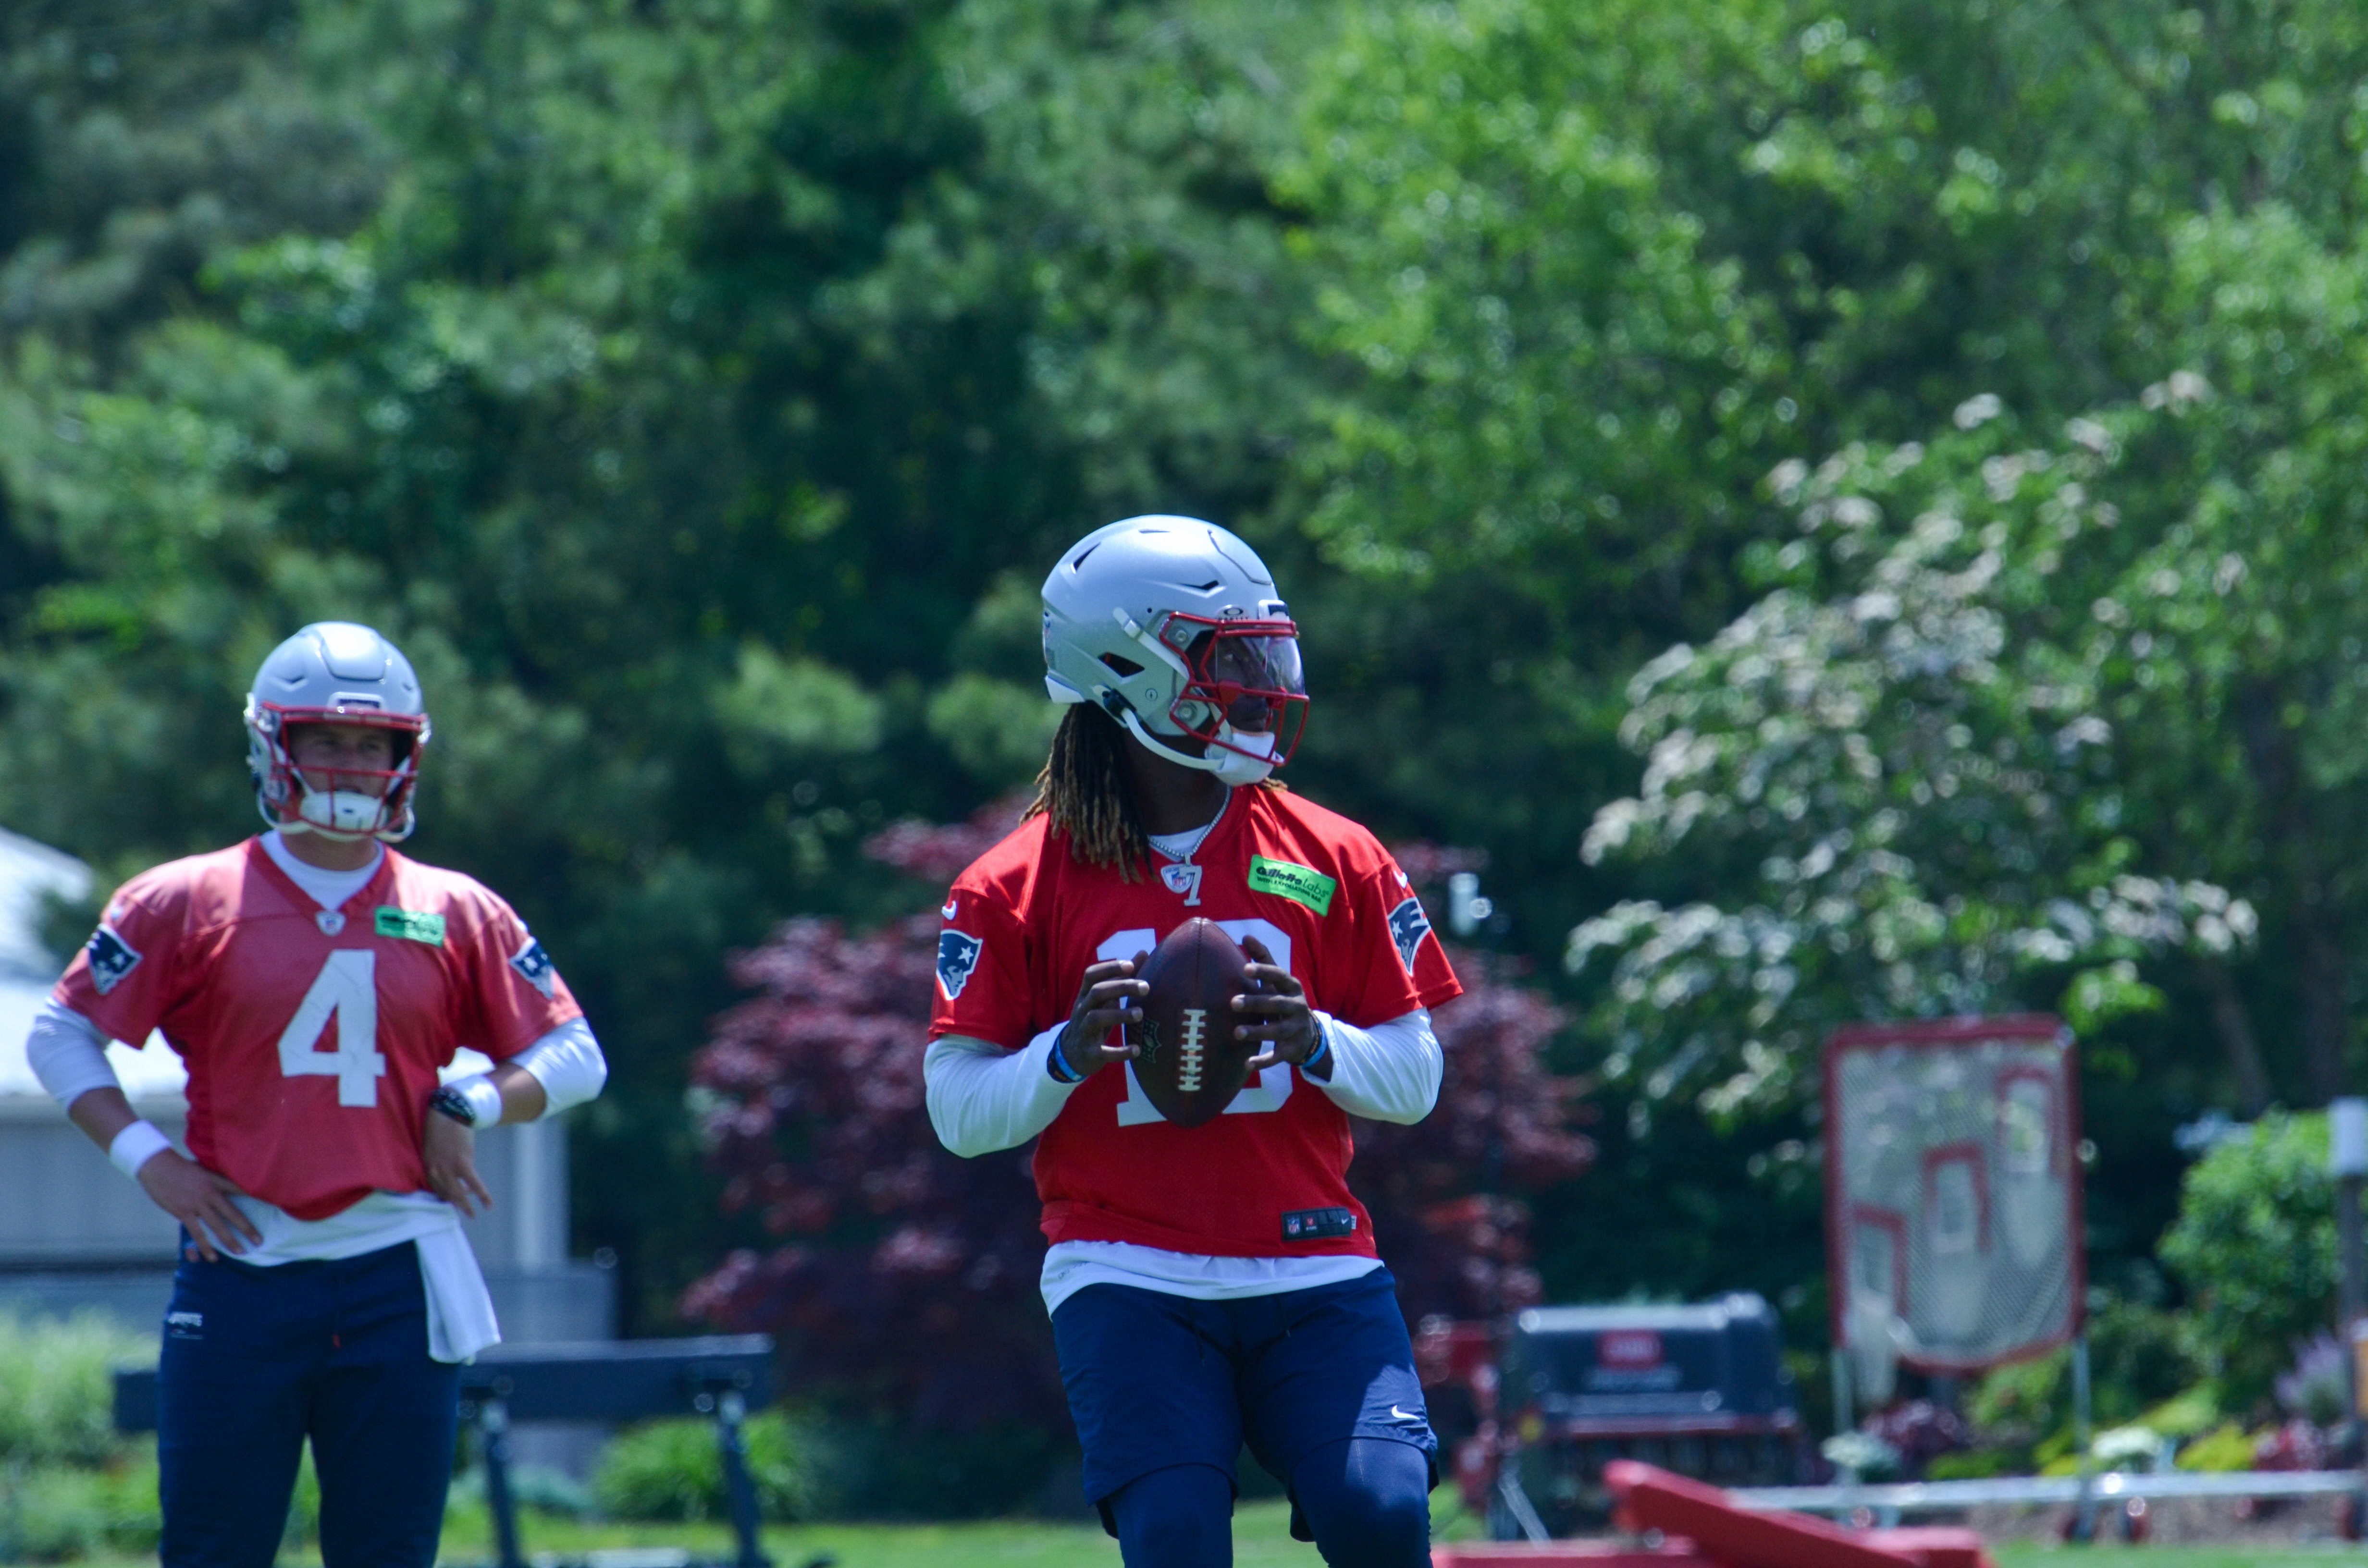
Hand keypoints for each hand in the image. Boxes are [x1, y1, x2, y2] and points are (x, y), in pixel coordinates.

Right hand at [138, 1151, 261, 1262]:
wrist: (157, 1166)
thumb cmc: (182, 1167)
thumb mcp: (204, 1168)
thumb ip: (217, 1178)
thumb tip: (230, 1184)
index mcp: (216, 1180)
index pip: (240, 1189)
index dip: (256, 1196)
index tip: (272, 1205)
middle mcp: (210, 1193)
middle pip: (232, 1213)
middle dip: (247, 1228)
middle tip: (259, 1241)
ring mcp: (196, 1204)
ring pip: (217, 1226)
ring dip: (229, 1241)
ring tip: (241, 1252)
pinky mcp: (183, 1213)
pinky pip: (197, 1232)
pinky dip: (205, 1246)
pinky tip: (212, 1256)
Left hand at [422, 1108, 494, 1217]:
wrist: (451, 1111)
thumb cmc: (442, 1125)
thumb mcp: (433, 1144)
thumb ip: (438, 1159)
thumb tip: (449, 1169)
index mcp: (427, 1165)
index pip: (436, 1188)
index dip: (446, 1195)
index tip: (455, 1198)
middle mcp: (435, 1170)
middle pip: (445, 1194)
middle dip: (454, 1205)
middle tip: (463, 1214)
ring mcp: (448, 1168)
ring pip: (458, 1194)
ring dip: (466, 1206)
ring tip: (472, 1215)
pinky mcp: (463, 1164)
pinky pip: (474, 1184)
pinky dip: (482, 1196)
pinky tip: (488, 1204)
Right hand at [1057, 954, 1148, 1079]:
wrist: (1071, 1054)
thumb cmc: (1093, 1020)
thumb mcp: (1104, 999)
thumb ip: (1122, 977)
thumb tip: (1143, 953)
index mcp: (1085, 996)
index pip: (1091, 975)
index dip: (1109, 968)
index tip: (1130, 966)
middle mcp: (1082, 1011)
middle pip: (1097, 993)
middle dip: (1121, 987)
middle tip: (1146, 987)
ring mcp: (1084, 1032)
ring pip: (1096, 1018)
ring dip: (1119, 1014)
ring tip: (1140, 1014)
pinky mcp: (1090, 1053)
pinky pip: (1103, 1051)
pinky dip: (1119, 1051)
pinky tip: (1136, 1049)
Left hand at [1235, 935, 1320, 1073]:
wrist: (1308, 1033)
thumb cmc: (1283, 999)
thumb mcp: (1277, 980)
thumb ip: (1262, 959)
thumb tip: (1245, 935)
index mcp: (1291, 987)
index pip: (1279, 976)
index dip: (1263, 972)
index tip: (1245, 968)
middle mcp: (1296, 1006)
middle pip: (1277, 1004)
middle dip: (1256, 1003)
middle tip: (1232, 1002)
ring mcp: (1295, 1029)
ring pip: (1277, 1031)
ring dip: (1257, 1032)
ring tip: (1236, 1033)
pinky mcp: (1292, 1049)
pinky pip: (1278, 1056)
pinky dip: (1264, 1061)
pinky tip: (1248, 1064)